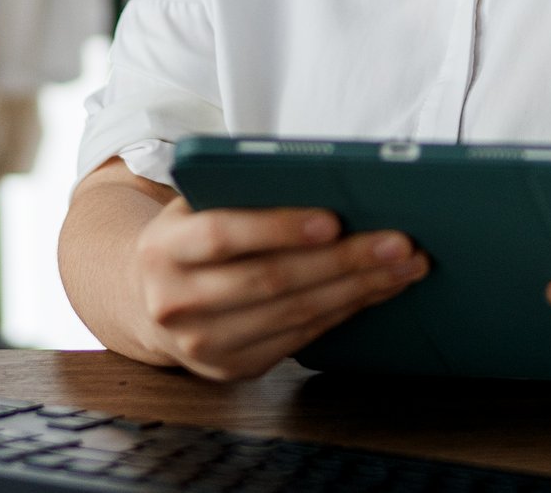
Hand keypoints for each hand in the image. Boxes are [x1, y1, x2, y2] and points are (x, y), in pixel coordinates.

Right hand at [129, 199, 428, 380]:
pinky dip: (342, 314)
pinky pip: (297, 339)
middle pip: (270, 281)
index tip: (333, 219)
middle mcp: (174, 301)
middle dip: (343, 261)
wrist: (146, 297)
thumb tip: (330, 181)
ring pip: (292, 315)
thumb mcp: (197, 205)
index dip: (278, 228)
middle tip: (398, 243)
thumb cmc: (190, 236)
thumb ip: (241, 194)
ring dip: (357, 290)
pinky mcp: (230, 369)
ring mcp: (200, 343)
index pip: (221, 235)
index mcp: (164, 247)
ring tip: (403, 267)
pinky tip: (374, 292)